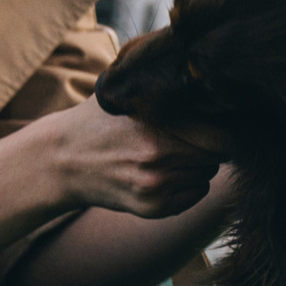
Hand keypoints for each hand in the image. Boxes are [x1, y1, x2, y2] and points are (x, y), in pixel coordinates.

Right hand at [42, 97, 220, 221]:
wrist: (61, 159)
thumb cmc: (99, 119)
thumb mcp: (128, 90)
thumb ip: (168, 86)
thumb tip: (212, 76)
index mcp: (158, 126)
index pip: (224, 137)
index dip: (222, 127)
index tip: (213, 121)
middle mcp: (159, 159)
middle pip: (218, 155)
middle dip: (210, 144)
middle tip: (189, 135)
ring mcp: (155, 187)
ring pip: (207, 174)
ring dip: (198, 164)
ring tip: (172, 151)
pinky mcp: (152, 209)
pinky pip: (195, 194)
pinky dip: (189, 184)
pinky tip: (166, 171)